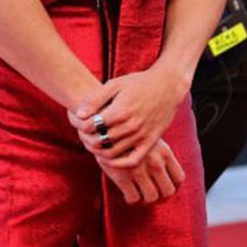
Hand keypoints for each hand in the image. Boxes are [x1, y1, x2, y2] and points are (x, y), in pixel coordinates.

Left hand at [69, 65, 186, 168]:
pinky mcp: (150, 142)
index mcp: (120, 111)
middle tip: (83, 134)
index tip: (78, 122)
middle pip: (99, 141)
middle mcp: (130, 126)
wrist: (167, 86)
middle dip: (86, 138)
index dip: (80, 125)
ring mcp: (141, 136)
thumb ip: (95, 98)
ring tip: (93, 143)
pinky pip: (132, 160)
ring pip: (112, 153)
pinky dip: (118, 163)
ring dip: (98, 151)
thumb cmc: (138, 83)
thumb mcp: (115, 84)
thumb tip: (79, 114)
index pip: (90, 126)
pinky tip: (109, 157)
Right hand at [97, 139, 184, 204]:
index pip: (179, 178)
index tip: (163, 187)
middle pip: (168, 191)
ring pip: (151, 197)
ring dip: (146, 200)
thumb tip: (163, 173)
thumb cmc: (126, 133)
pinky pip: (133, 198)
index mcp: (164, 152)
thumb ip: (158, 153)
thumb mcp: (148, 138)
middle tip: (152, 195)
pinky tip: (127, 194)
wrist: (103, 128)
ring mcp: (139, 170)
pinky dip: (132, 200)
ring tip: (139, 195)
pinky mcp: (123, 176)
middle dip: (161, 197)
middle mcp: (155, 162)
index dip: (173, 186)